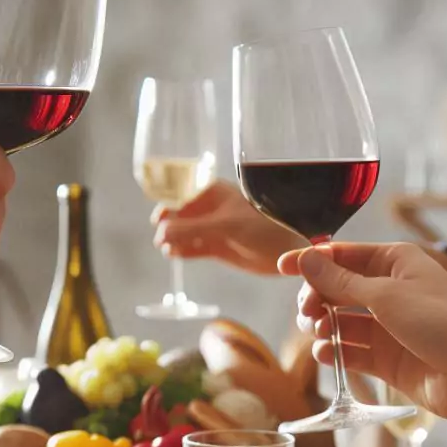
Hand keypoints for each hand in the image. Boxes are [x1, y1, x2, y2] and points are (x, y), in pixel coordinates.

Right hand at [152, 181, 302, 274]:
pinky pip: (191, 248)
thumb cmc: (264, 227)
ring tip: (169, 249)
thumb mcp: (225, 226)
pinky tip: (174, 254)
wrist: (287, 250)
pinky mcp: (216, 247)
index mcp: (214, 191)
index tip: (158, 217)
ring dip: (173, 239)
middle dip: (169, 224)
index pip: (182, 191)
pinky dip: (181, 251)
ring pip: (183, 232)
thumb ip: (193, 229)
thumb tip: (161, 232)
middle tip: (162, 238)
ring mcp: (212, 228)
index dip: (168, 202)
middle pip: (178, 213)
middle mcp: (210, 208)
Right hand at [278, 242, 446, 429]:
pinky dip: (334, 352)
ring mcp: (388, 327)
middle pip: (337, 289)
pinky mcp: (387, 359)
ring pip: (340, 321)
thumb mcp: (386, 296)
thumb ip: (340, 282)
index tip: (281, 268)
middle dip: (316, 298)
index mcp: (396, 263)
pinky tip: (325, 353)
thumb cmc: (444, 324)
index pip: (343, 256)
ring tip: (319, 333)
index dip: (311, 261)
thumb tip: (306, 260)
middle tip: (308, 312)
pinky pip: (350, 351)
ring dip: (323, 325)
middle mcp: (390, 291)